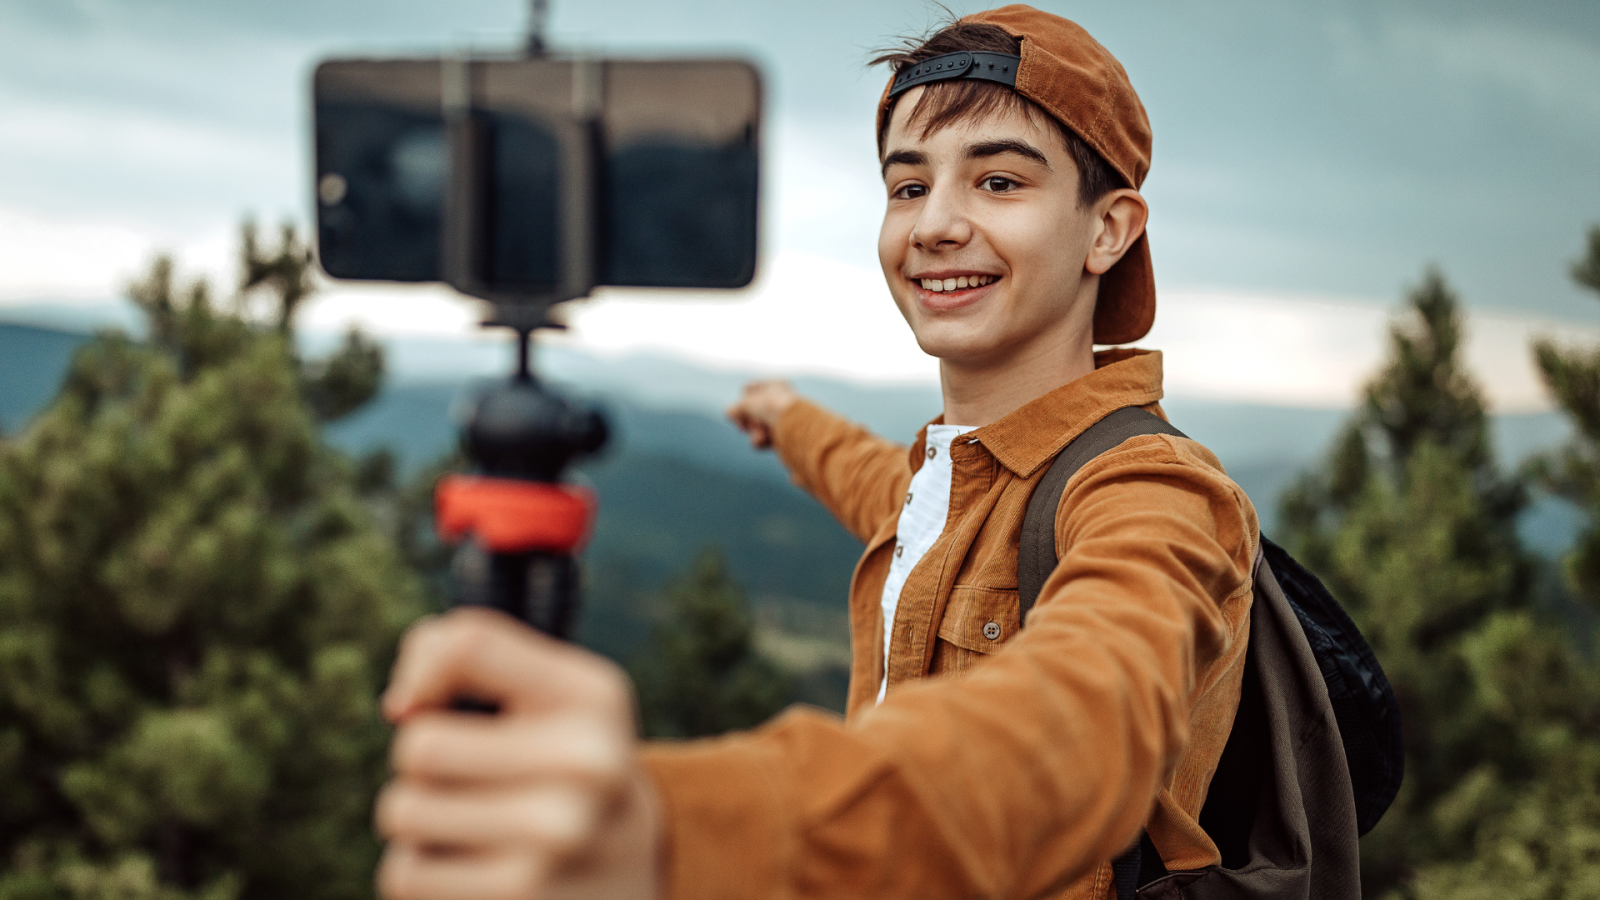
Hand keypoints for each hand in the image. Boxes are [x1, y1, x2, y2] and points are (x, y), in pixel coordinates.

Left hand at [376, 608, 658, 899]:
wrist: (626, 870)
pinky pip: (406, 874)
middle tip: (469, 777)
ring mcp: (556, 838)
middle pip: (419, 745)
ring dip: (418, 819)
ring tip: (471, 823)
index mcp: (593, 699)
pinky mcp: (519, 897)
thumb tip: (401, 706)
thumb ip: (470, 656)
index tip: (432, 703)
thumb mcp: (549, 693)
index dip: (425, 671)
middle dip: (423, 762)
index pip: (469, 645)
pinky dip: (423, 872)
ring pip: (403, 811)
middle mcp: (586, 764)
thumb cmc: (561, 763)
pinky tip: (472, 868)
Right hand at [726, 380, 799, 449]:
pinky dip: (760, 441)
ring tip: (760, 434)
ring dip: (753, 431)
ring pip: (756, 426)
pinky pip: (763, 439)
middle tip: (748, 424)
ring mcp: (783, 420)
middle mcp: (781, 400)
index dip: (742, 400)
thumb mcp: (746, 404)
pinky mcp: (784, 438)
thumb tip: (729, 414)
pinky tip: (765, 441)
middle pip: (751, 410)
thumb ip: (735, 408)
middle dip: (748, 419)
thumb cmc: (772, 408)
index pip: (748, 390)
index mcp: (776, 385)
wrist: (797, 426)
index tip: (742, 407)